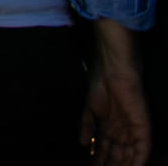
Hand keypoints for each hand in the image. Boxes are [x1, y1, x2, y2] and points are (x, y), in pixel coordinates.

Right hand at [83, 20, 149, 165]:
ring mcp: (133, 129)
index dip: (100, 160)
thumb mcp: (89, 107)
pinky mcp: (143, 127)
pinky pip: (143, 149)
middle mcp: (122, 130)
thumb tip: (82, 144)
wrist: (113, 68)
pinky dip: (138, 160)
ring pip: (130, 155)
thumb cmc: (100, 82)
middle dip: (109, 165)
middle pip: (117, 155)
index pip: (106, 149)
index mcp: (110, 125)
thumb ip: (86, 126)